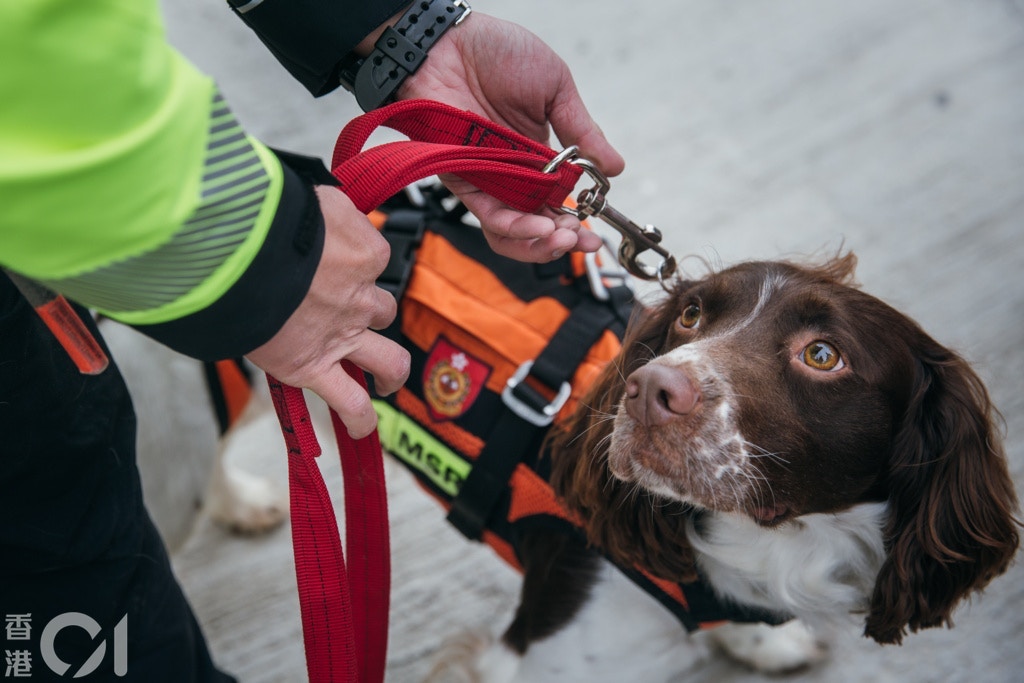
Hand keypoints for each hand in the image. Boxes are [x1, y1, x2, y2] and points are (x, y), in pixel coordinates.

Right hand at [246, 186, 409, 437]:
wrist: (240, 249)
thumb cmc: (266, 216)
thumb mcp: (310, 192)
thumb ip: (326, 207)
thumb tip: (324, 208)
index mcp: (365, 250)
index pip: (373, 259)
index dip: (352, 261)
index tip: (327, 259)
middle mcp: (360, 295)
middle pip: (380, 308)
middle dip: (367, 309)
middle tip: (345, 311)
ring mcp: (342, 335)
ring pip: (387, 358)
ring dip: (389, 370)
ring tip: (384, 379)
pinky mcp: (313, 366)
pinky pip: (348, 401)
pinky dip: (358, 418)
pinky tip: (361, 427)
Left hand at [397, 12, 625, 261]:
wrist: (451, 42)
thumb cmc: (499, 54)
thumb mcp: (556, 89)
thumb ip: (582, 131)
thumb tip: (615, 167)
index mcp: (538, 155)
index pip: (557, 202)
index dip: (577, 222)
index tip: (596, 232)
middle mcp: (513, 173)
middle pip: (537, 225)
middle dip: (563, 240)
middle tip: (583, 241)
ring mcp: (487, 179)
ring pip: (511, 230)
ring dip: (540, 243)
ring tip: (563, 240)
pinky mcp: (462, 179)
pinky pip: (489, 215)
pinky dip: (516, 228)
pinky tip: (541, 228)